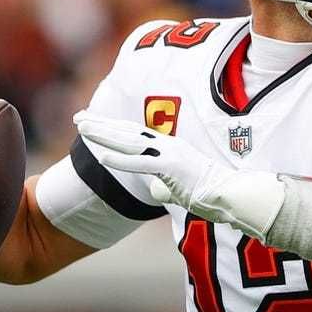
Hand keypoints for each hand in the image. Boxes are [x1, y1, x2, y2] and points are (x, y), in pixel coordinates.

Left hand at [74, 110, 284, 240]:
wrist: (234, 194)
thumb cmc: (213, 194)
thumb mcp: (184, 188)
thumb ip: (167, 187)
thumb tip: (157, 192)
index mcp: (170, 148)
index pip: (135, 134)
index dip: (112, 126)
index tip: (92, 121)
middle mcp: (168, 146)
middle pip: (128, 132)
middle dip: (101, 124)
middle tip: (77, 117)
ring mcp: (170, 156)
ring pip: (129, 143)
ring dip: (104, 135)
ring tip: (82, 129)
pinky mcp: (172, 169)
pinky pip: (140, 164)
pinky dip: (120, 160)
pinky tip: (101, 156)